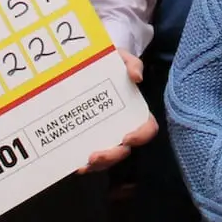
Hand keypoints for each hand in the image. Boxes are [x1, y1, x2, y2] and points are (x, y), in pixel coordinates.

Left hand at [76, 49, 157, 172]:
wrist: (87, 62)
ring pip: (107, 158)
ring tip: (83, 164)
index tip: (126, 137)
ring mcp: (105, 134)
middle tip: (95, 156)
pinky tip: (74, 164)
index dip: (140, 136)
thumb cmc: (109, 61)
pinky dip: (84, 163)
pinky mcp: (89, 137)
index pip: (147, 128)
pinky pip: (90, 156)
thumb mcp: (120, 57)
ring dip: (98, 165)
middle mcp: (122, 126)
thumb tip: (136, 77)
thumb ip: (131, 63)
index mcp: (134, 109)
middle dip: (112, 156)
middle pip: (124, 149)